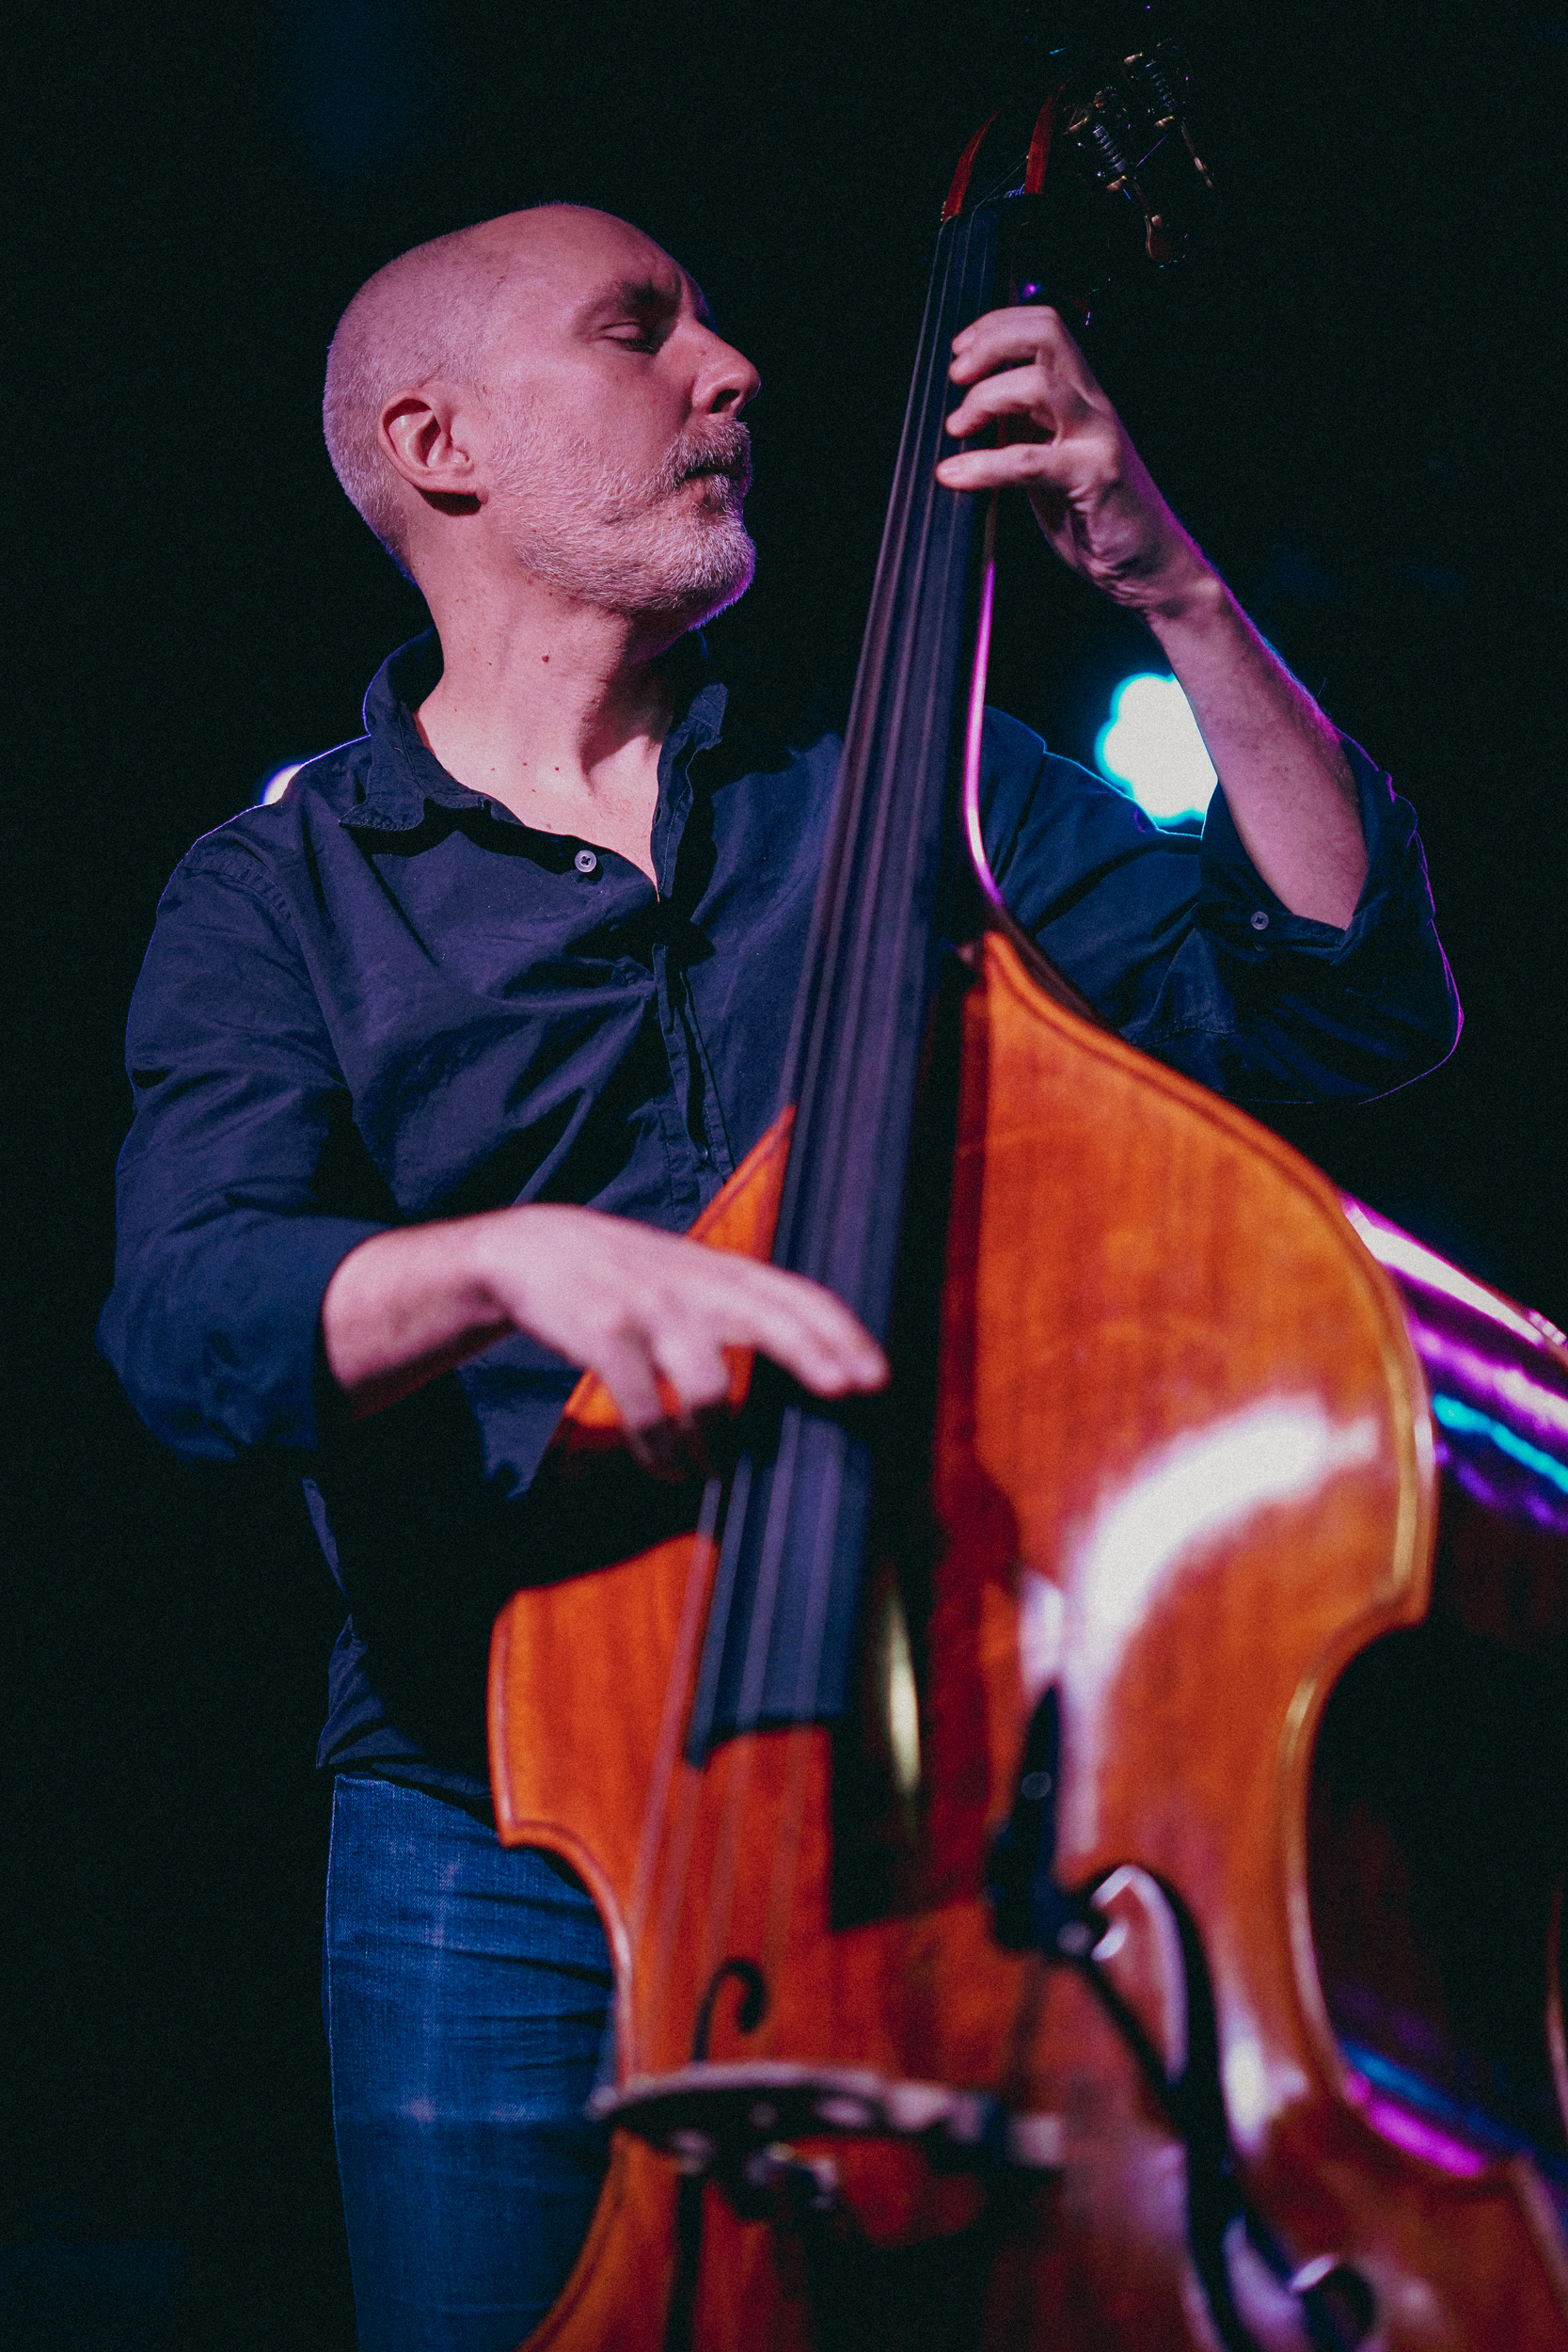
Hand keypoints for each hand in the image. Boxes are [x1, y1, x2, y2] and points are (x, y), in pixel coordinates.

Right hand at [322, 1204, 888, 1438]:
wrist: (531, 1250)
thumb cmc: (628, 1277)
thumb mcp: (687, 1276)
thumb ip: (740, 1307)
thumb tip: (817, 1361)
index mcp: (720, 1272)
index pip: (795, 1294)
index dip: (839, 1332)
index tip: (876, 1375)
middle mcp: (692, 1283)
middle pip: (767, 1317)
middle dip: (812, 1354)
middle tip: (850, 1393)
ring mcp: (647, 1307)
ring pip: (706, 1383)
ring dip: (720, 1438)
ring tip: (721, 1470)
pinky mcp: (602, 1334)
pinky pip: (645, 1406)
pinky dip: (661, 1447)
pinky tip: (669, 1468)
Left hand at [935, 306, 1208, 617]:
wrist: (1152, 567)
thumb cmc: (1101, 518)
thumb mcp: (1052, 462)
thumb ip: (1023, 431)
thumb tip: (973, 412)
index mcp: (1082, 397)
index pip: (1044, 328)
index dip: (995, 327)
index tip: (960, 352)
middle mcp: (1092, 406)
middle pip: (1046, 334)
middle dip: (990, 343)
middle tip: (956, 376)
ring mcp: (1097, 438)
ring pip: (1040, 384)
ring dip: (985, 398)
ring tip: (959, 428)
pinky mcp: (1094, 478)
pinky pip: (1030, 460)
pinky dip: (983, 465)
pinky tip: (956, 475)